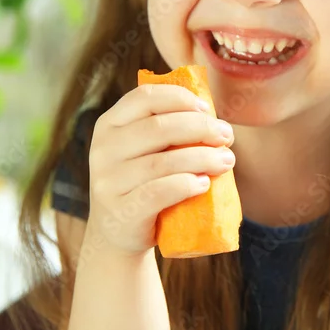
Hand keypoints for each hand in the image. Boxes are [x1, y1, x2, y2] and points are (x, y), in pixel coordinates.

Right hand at [85, 83, 234, 255]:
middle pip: (158, 127)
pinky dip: (186, 185)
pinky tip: (204, 184)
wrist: (119, 232)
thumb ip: (168, 129)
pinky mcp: (121, 212)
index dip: (180, 98)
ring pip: (162, 162)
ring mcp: (108, 182)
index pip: (145, 97)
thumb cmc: (142, 182)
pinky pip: (158, 192)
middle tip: (226, 136)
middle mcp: (103, 149)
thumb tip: (215, 119)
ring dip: (202, 158)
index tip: (207, 109)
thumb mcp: (145, 150)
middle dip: (201, 128)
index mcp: (110, 124)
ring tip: (225, 161)